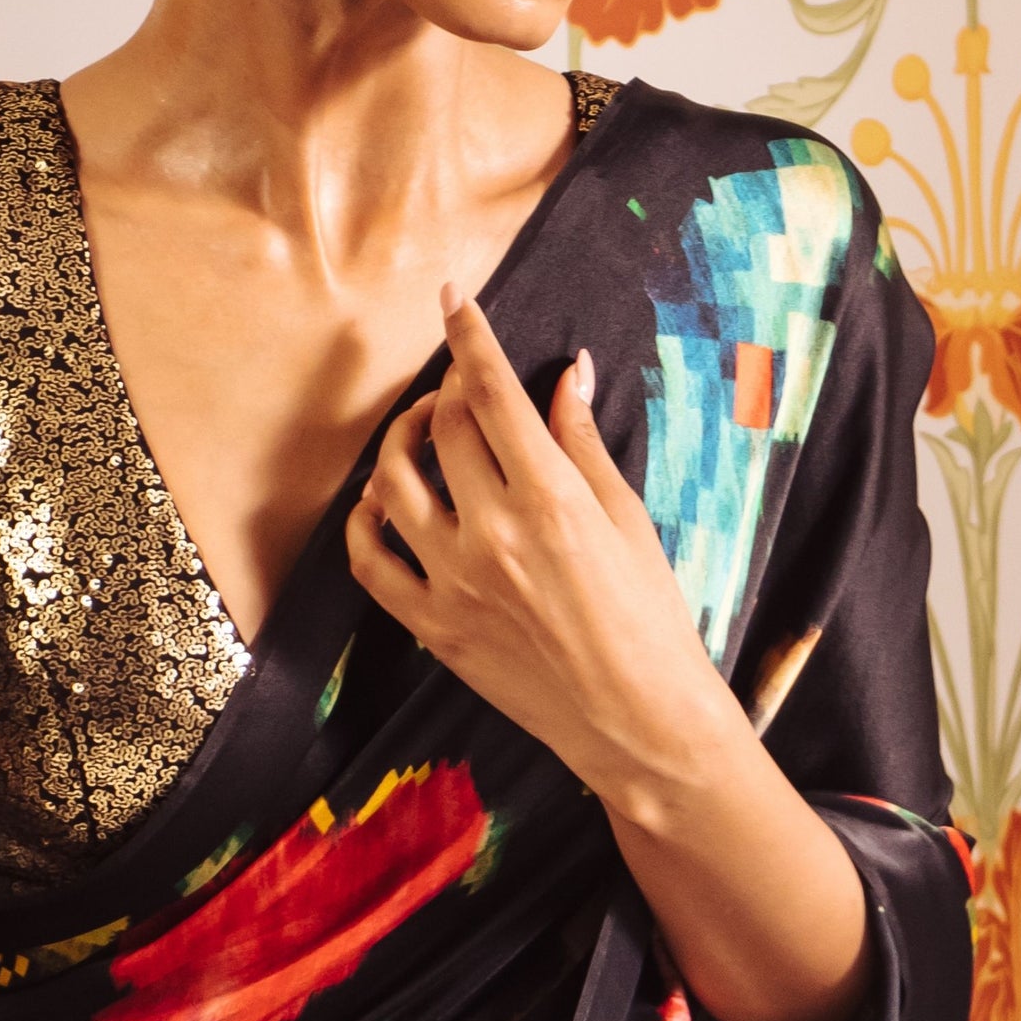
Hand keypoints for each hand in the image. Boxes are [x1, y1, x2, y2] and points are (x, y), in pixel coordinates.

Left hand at [347, 287, 868, 1020]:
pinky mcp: (431, 626)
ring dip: (400, 444)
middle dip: (446, 389)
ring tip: (421, 434)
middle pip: (443, 428)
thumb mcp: (628, 518)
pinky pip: (370, 560)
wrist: (640, 722)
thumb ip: (583, 442)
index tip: (452, 297)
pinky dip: (367, 520)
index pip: (491, 393)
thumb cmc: (652, 619)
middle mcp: (492, 533)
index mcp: (550, 499)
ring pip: (393, 484)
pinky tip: (383, 502)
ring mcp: (453, 582)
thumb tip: (567, 371)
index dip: (468, 335)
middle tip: (460, 382)